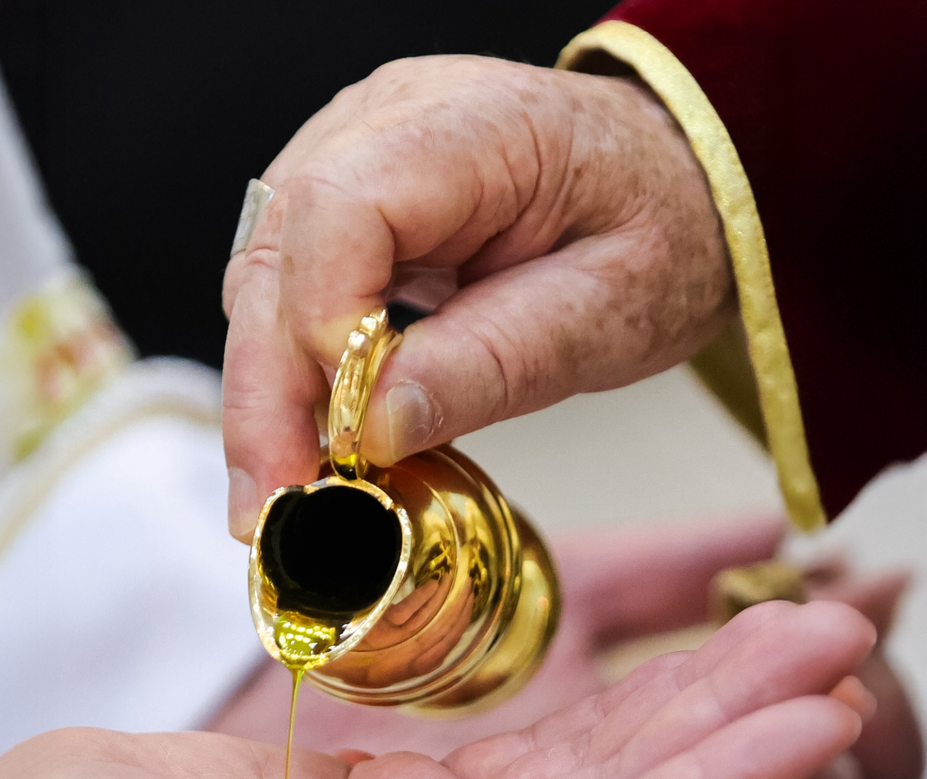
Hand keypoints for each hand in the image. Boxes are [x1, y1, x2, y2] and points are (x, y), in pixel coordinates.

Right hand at [221, 55, 733, 538]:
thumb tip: (375, 430)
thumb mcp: (608, 310)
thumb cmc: (657, 230)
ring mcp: (352, 158)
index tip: (347, 436)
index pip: (341, 209)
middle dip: (266, 391)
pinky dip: (288, 369)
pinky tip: (304, 433)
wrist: (668, 183)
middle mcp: (383, 124)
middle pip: (276, 253)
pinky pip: (286, 288)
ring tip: (282, 486)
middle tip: (272, 502)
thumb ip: (495, 362)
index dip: (323, 326)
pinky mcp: (344, 208)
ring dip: (264, 389)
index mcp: (467, 126)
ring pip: (262, 277)